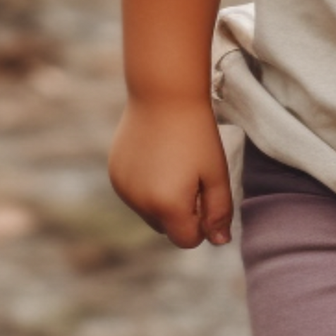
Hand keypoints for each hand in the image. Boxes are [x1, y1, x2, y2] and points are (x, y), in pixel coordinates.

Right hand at [109, 97, 233, 247]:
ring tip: (175, 161)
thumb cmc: (197, 133)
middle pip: (167, 227)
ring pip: (149, 211)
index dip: (203, 221)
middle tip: (193, 173)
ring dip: (163, 199)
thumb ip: (219, 211)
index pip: (188, 240)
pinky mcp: (115, 174)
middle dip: (182, 211)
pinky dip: (146, 184)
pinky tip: (157, 154)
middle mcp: (140, 204)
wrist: (164, 94)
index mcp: (168, 207)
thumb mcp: (216, 172)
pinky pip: (134, 193)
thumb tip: (220, 241)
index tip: (207, 191)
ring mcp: (124, 190)